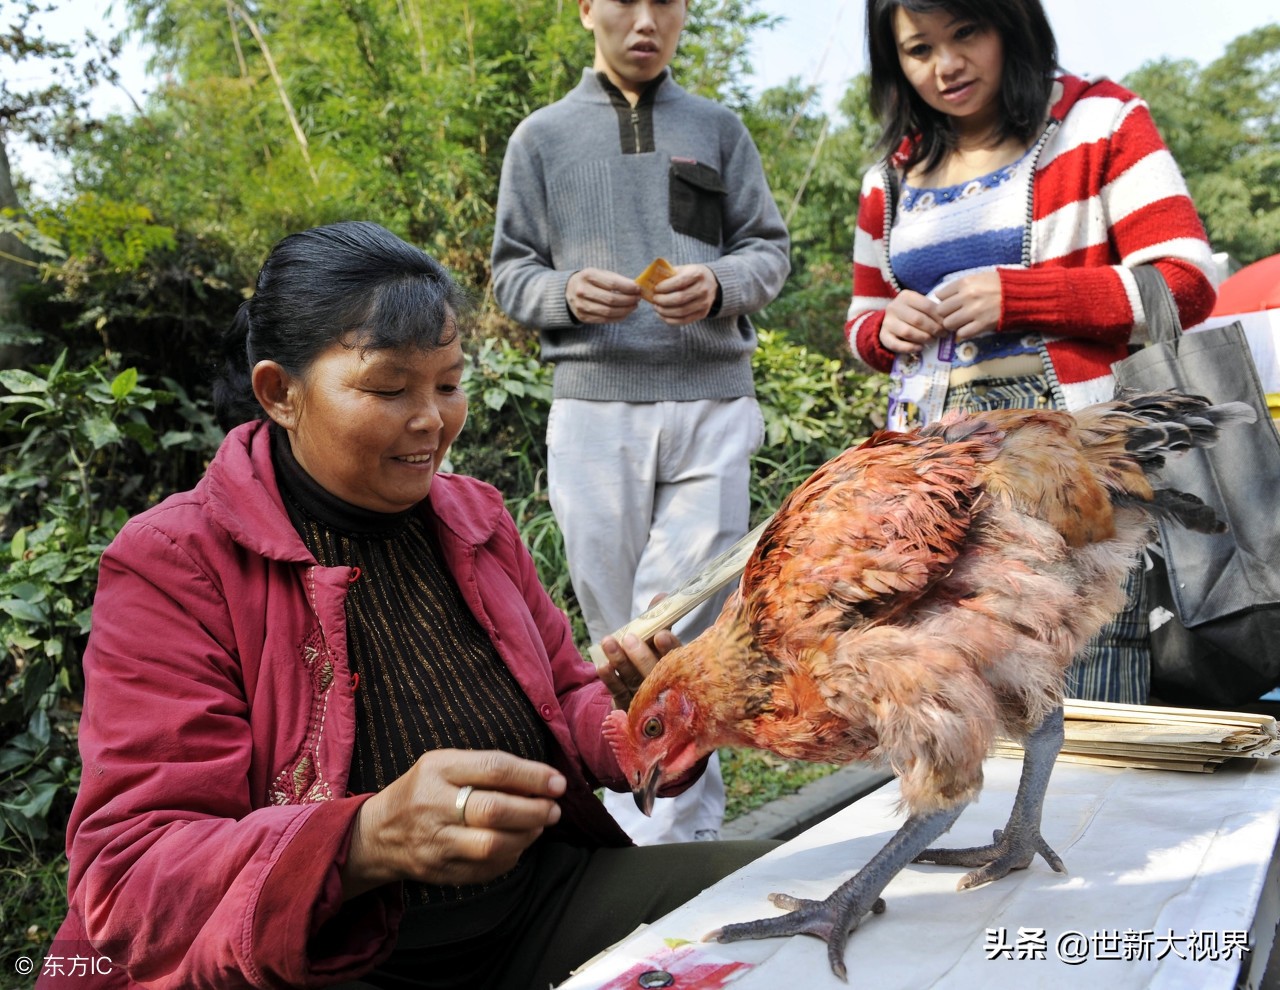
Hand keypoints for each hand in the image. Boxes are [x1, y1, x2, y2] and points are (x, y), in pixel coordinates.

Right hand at [341, 749, 564, 898]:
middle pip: (494, 810)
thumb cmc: (423, 791)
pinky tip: (517, 844)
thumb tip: (540, 781)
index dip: (532, 776)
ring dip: (527, 836)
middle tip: (554, 809)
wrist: (377, 835)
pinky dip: (510, 857)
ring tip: (538, 826)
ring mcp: (434, 843)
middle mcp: (433, 805)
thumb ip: (486, 768)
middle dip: (534, 810)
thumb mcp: (444, 764)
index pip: (494, 768)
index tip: (557, 783)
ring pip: (492, 845)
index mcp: (437, 769)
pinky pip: (486, 869)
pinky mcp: (439, 872)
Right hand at [566, 268, 641, 322]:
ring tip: (634, 306)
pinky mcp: (583, 317)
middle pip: (611, 300)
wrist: (567, 290)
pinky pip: (605, 320)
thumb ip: (616, 279)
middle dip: (629, 300)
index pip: (613, 284)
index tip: (638, 289)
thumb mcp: (600, 273)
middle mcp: (582, 291)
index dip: (628, 288)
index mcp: (587, 275)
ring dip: (626, 310)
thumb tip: (636, 288)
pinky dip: (618, 317)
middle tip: (637, 299)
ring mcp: (581, 305)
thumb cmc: (589, 280)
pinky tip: (625, 313)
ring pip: (609, 312)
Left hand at [595, 627, 680, 710]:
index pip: (676, 658)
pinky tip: (603, 665)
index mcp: (677, 668)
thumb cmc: (655, 661)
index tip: (661, 634)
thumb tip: (659, 597)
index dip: (669, 647)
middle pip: (655, 673)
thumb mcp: (660, 643)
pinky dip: (611, 679)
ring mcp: (647, 699)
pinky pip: (619, 692)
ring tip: (608, 642)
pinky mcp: (629, 706)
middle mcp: (665, 686)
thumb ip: (660, 620)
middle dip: (641, 656)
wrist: (646, 699)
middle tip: (629, 637)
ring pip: (634, 680)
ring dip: (620, 661)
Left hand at [651, 264, 718, 325]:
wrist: (712, 283)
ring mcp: (704, 303)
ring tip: (656, 307)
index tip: (656, 288)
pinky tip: (662, 315)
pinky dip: (670, 320)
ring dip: (665, 311)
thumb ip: (669, 274)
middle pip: (679, 299)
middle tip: (654, 299)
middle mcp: (703, 289)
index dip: (665, 287)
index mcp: (698, 274)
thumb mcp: (683, 269)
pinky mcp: (702, 314)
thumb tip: (650, 282)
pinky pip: (684, 321)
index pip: (679, 282)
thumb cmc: (691, 275)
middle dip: (663, 300)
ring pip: (681, 312)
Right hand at [879, 290, 944, 353]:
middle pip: (918, 320)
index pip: (927, 306)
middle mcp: (894, 307)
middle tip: (942, 335)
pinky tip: (920, 348)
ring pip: (908, 332)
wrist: (892, 320)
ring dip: (924, 338)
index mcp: (906, 296)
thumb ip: (932, 310)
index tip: (948, 326)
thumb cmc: (912, 312)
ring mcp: (887, 322)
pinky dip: (910, 348)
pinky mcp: (883, 336)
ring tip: (932, 341)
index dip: (940, 318)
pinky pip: (896, 344)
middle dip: (934, 329)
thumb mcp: (920, 306)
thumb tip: (949, 321)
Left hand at [935, 272, 1002, 339]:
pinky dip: (963, 332)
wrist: (1021, 294)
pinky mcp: (982, 324)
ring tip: (960, 322)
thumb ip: (960, 286)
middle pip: (941, 310)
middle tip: (953, 314)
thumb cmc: (999, 285)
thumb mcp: (978, 277)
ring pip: (948, 323)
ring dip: (953, 324)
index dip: (943, 300)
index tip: (949, 303)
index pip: (940, 295)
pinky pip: (962, 333)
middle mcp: (967, 296)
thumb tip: (940, 296)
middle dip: (945, 313)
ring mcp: (974, 311)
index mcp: (965, 283)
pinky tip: (969, 327)